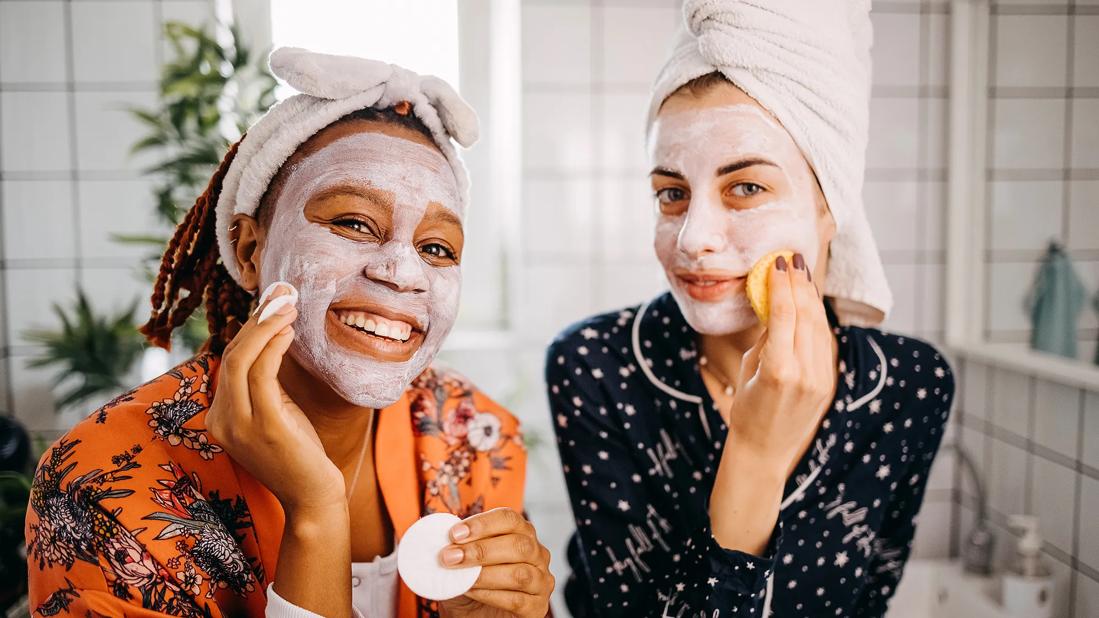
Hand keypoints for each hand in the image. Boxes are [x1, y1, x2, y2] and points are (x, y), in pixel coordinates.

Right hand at [206, 282, 346, 514]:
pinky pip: (262, 375)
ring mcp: (239, 426)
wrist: (312, 498)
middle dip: (256, 319)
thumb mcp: (276, 412)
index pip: (228, 362)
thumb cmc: (299, 453)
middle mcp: (221, 421)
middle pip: (231, 356)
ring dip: (266, 326)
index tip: (270, 302)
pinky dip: (273, 346)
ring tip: (288, 305)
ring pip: (241, 360)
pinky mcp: (265, 426)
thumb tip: (270, 335)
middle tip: (281, 294)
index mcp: (220, 417)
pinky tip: (288, 330)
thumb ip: (265, 382)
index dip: (248, 329)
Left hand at [438, 508, 553, 617]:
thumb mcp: (463, 562)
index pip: (510, 519)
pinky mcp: (537, 607)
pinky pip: (517, 600)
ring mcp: (541, 581)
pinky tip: (471, 591)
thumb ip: (458, 547)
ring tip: (458, 576)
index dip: (482, 523)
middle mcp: (537, 554)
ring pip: (520, 573)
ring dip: (484, 574)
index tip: (454, 534)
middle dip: (481, 550)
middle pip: (518, 545)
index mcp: (522, 534)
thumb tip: (437, 535)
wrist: (475, 617)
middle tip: (450, 557)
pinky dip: (490, 595)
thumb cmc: (472, 584)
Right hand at [728, 252, 835, 473]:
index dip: (782, 285)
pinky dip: (816, 319)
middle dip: (799, 284)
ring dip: (810, 297)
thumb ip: (767, 337)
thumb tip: (776, 306)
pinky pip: (823, 342)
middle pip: (806, 315)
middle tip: (792, 259)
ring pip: (819, 326)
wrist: (764, 450)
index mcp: (778, 369)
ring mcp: (820, 378)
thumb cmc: (746, 409)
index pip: (784, 315)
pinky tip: (808, 303)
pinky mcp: (827, 382)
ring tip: (801, 274)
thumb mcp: (749, 369)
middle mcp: (804, 372)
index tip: (778, 262)